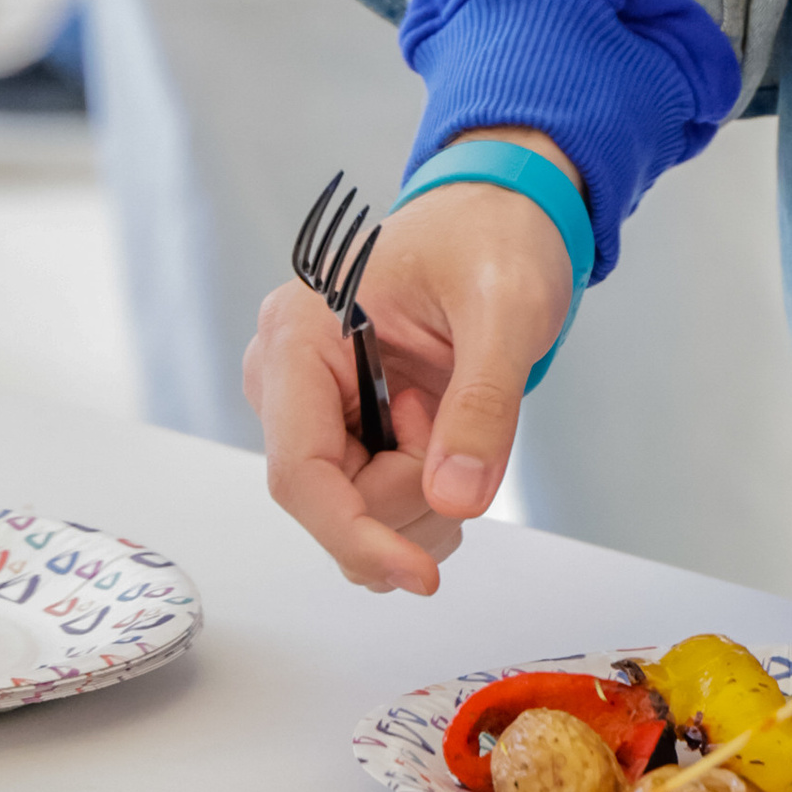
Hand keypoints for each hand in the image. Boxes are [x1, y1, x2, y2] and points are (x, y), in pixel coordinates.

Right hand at [245, 155, 581, 593]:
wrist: (503, 216)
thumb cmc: (495, 239)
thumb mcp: (506, 311)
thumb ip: (483, 405)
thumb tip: (457, 501)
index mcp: (299, 333)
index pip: (299, 472)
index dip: (355, 535)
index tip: (421, 575)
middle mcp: (285, 374)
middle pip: (330, 501)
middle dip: (411, 497)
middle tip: (463, 423)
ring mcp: (308, 406)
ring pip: (351, 513)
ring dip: (421, 500)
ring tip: (456, 415)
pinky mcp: (339, 427)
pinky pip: (368, 502)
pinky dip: (421, 498)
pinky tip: (446, 442)